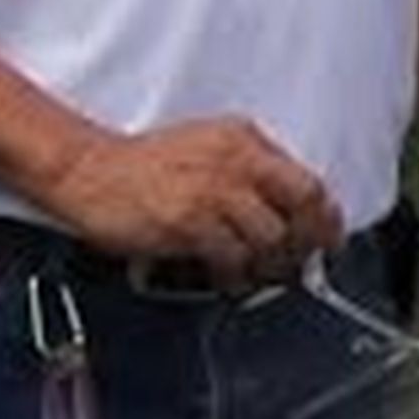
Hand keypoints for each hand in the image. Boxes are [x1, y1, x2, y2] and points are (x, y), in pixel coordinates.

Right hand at [37, 116, 343, 279]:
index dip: (325, 215)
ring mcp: (213, 192)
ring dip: (270, 264)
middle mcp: (236, 161)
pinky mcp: (189, 222)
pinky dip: (236, 274)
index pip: (305, 179)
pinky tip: (229, 278)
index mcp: (244, 139)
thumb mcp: (206, 146)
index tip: (330, 237)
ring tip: (260, 275)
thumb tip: (284, 208)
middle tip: (303, 262)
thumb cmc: (142, 164)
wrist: (88, 170)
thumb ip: (246, 169)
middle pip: (301, 205)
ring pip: (270, 237)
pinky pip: (232, 257)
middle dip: (310, 240)